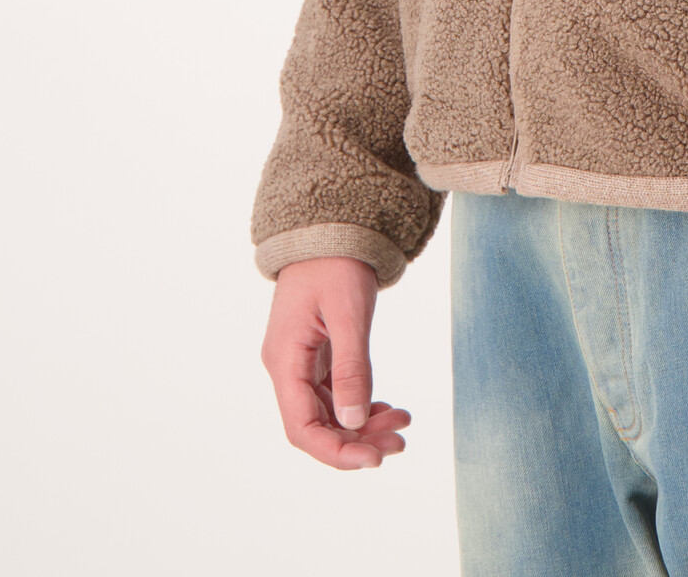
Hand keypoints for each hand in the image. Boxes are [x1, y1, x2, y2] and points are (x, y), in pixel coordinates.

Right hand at [261, 256, 410, 469]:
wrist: (330, 227)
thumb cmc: (336, 262)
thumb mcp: (348, 312)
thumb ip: (352, 367)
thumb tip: (354, 422)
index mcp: (284, 361)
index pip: (302, 428)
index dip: (336, 452)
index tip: (373, 460)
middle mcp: (287, 368)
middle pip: (317, 426)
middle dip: (358, 441)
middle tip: (400, 441)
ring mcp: (301, 362)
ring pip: (329, 413)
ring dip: (363, 425)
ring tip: (402, 423)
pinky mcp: (317, 355)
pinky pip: (335, 394)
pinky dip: (360, 405)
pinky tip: (386, 406)